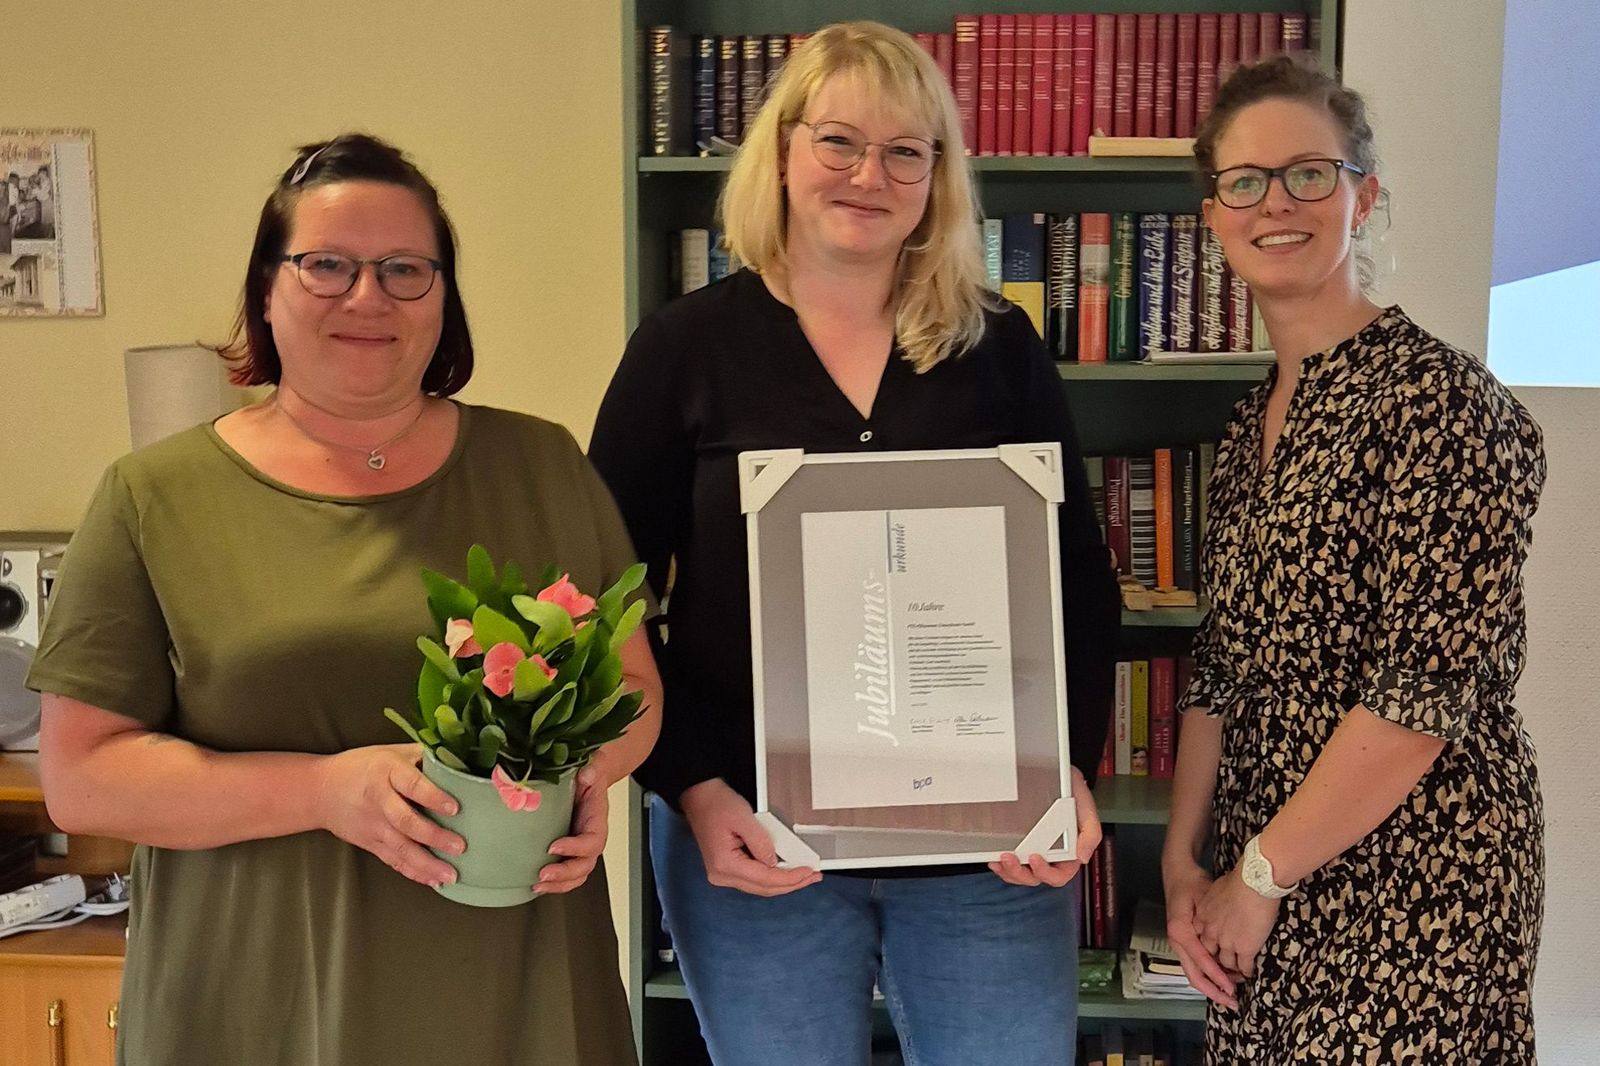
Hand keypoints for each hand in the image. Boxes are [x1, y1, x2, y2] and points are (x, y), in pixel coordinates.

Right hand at [315, 743, 463, 886]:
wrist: (320, 790)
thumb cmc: (362, 766)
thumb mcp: (391, 751)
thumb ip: (422, 757)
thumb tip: (459, 761)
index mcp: (387, 771)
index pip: (412, 785)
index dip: (434, 797)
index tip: (455, 808)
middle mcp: (379, 800)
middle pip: (406, 821)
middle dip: (434, 836)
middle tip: (459, 846)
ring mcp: (373, 825)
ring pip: (401, 848)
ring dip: (427, 864)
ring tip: (451, 874)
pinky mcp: (370, 843)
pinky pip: (393, 860)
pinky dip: (413, 872)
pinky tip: (433, 880)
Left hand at [537, 767, 609, 894]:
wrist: (589, 781)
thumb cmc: (590, 778)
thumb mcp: (593, 770)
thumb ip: (593, 771)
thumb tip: (587, 774)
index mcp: (597, 821)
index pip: (592, 841)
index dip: (576, 847)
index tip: (554, 847)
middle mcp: (590, 839)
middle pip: (584, 865)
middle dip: (564, 874)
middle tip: (543, 873)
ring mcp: (579, 848)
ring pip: (576, 875)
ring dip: (558, 884)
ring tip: (537, 885)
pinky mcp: (568, 852)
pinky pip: (566, 874)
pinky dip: (553, 883)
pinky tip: (536, 884)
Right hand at [679, 778, 820, 896]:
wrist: (700, 798)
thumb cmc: (717, 804)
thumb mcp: (744, 818)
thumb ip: (761, 842)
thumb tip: (775, 862)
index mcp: (724, 865)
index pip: (765, 879)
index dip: (790, 877)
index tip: (808, 872)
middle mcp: (722, 875)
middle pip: (764, 888)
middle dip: (791, 884)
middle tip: (812, 877)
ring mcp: (723, 874)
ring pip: (760, 887)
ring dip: (783, 882)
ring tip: (804, 875)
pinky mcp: (727, 869)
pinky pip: (754, 879)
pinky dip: (772, 877)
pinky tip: (786, 872)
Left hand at [988, 767, 1101, 886]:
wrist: (1060, 773)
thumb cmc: (1074, 793)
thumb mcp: (1087, 811)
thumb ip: (1090, 835)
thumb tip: (1082, 857)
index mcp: (1070, 853)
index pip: (1059, 875)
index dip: (1046, 873)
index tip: (1035, 857)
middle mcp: (1052, 855)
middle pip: (1036, 877)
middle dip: (1021, 873)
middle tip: (1010, 858)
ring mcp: (1036, 850)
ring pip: (1022, 873)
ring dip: (1009, 871)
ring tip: (1000, 859)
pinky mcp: (1022, 843)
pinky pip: (1012, 861)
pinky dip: (1002, 864)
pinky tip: (995, 857)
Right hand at [1162, 859, 1239, 1007]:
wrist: (1178, 873)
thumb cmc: (1192, 883)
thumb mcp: (1203, 898)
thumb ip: (1211, 921)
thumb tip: (1224, 943)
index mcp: (1181, 933)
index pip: (1201, 962)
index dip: (1218, 978)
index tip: (1233, 989)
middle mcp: (1177, 943)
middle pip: (1194, 976)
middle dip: (1214, 991)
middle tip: (1233, 1002)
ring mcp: (1180, 944)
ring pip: (1195, 973)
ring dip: (1214, 984)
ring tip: (1233, 992)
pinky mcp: (1186, 942)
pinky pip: (1197, 965)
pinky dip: (1211, 975)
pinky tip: (1226, 977)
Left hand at [1194, 866, 1280, 983]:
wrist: (1253, 882)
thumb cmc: (1240, 879)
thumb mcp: (1219, 887)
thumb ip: (1218, 899)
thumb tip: (1225, 900)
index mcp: (1203, 915)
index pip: (1200, 936)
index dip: (1207, 944)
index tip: (1213, 948)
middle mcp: (1211, 931)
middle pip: (1209, 953)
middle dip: (1216, 961)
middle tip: (1223, 966)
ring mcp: (1227, 942)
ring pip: (1226, 963)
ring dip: (1232, 969)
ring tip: (1238, 973)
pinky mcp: (1245, 948)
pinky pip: (1244, 966)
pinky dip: (1247, 971)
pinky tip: (1251, 972)